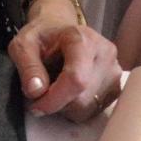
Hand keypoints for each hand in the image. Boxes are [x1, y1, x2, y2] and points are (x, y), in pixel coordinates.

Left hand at [8, 0, 121, 121]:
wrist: (61, 30)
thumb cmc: (42, 36)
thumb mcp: (23, 44)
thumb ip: (27, 66)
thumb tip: (36, 91)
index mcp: (83, 39)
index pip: (76, 79)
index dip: (55, 99)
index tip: (36, 106)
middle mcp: (105, 55)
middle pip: (82, 98)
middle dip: (56, 103)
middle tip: (39, 93)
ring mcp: (115, 72)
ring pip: (88, 108)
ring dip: (65, 107)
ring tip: (54, 87)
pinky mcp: (117, 86)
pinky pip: (94, 110)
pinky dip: (76, 108)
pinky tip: (68, 91)